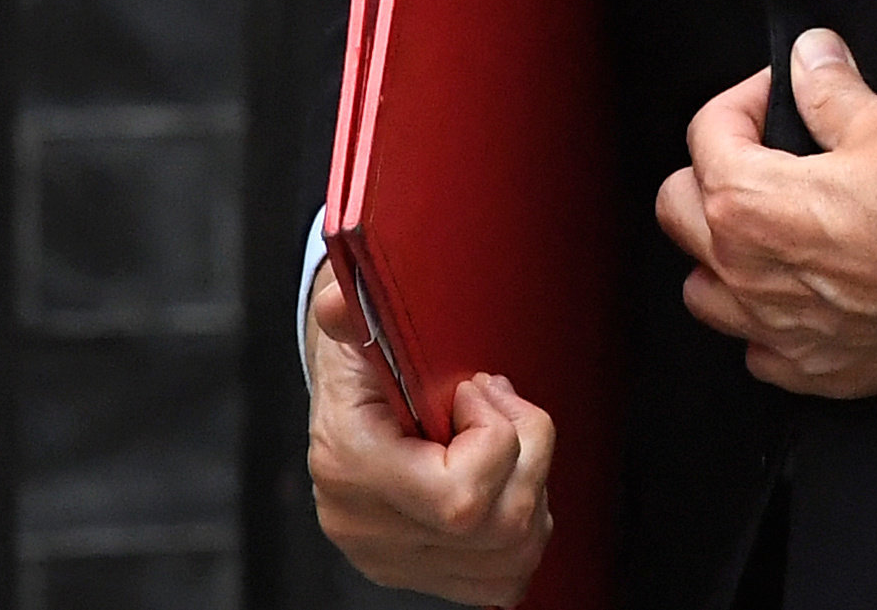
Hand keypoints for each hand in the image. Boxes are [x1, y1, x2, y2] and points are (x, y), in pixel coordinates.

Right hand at [304, 261, 555, 604]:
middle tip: (504, 406)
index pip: (461, 498)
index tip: (478, 390)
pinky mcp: (421, 573)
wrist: (345, 396)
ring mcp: (393, 558)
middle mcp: (366, 527)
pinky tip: (507, 479)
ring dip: (533, 489)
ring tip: (509, 439)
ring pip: (513, 557)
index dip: (496, 439)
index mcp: (349, 465)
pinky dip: (524, 527)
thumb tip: (343, 298)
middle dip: (529, 454)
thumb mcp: (358, 323)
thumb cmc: (363, 357)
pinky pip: (503, 579)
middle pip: (500, 527)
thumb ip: (352, 309)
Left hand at [656, 28, 876, 396]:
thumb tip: (809, 56)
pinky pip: (758, 347)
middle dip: (712, 173)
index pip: (707, 133)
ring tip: (777, 232)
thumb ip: (830, 90)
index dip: (745, 101)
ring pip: (703, 288)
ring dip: (727, 256)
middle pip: (678, 210)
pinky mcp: (808, 368)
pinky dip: (771, 320)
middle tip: (766, 158)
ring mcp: (771, 328)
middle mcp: (742, 271)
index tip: (782, 95)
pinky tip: (810, 295)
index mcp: (746, 200)